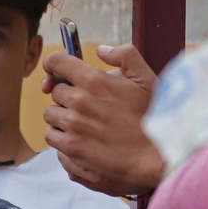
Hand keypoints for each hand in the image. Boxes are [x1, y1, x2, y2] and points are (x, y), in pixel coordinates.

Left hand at [41, 44, 164, 195]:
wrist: (156, 158)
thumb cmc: (154, 118)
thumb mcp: (147, 79)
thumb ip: (126, 56)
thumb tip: (101, 50)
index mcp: (94, 80)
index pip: (56, 62)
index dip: (54, 64)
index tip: (55, 70)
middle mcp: (78, 102)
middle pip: (55, 91)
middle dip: (68, 95)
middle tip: (89, 104)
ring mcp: (72, 127)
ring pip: (51, 116)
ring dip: (63, 118)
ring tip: (86, 124)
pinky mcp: (70, 149)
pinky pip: (53, 139)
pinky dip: (63, 139)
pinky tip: (83, 140)